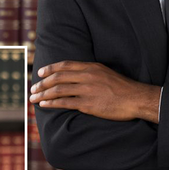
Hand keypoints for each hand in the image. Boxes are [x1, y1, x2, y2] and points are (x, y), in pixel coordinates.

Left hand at [30, 61, 161, 122]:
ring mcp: (86, 90)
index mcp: (91, 67)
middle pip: (58, 77)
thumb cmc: (122, 87)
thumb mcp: (105, 73)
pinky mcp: (88, 104)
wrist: (135, 99)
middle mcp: (87, 76)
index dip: (50, 68)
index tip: (40, 72)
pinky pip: (65, 102)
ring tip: (33, 98)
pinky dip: (51, 103)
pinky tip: (44, 104)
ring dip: (43, 94)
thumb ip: (90, 73)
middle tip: (33, 88)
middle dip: (42, 83)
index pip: (65, 65)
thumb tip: (76, 76)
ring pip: (58, 90)